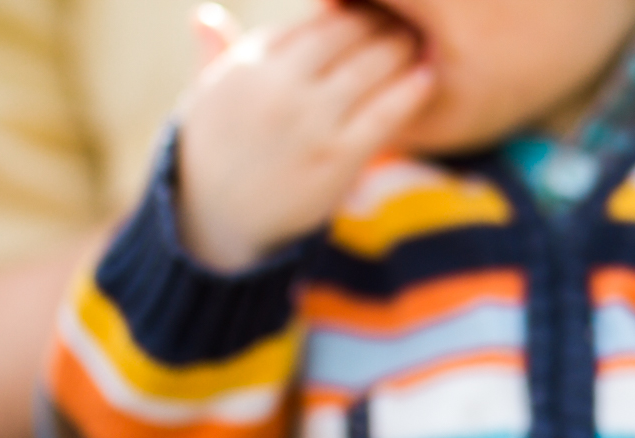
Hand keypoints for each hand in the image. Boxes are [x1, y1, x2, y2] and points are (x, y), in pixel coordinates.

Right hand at [177, 3, 434, 269]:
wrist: (219, 220)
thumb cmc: (216, 154)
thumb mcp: (206, 98)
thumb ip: (217, 53)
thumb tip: (206, 15)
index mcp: (249, 64)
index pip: (316, 21)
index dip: (350, 10)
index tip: (370, 10)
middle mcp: (279, 87)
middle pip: (347, 34)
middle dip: (380, 22)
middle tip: (405, 19)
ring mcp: (310, 122)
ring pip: (371, 67)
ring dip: (401, 48)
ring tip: (417, 41)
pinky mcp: (337, 157)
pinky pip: (386, 113)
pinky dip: (411, 90)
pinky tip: (428, 76)